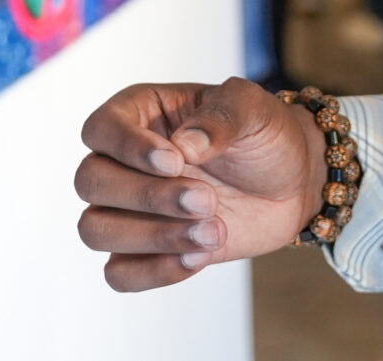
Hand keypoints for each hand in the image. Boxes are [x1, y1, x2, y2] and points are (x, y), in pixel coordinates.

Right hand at [73, 77, 327, 291]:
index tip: (175, 162)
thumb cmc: (264, 134)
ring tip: (214, 232)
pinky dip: (154, 271)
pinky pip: (118, 273)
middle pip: (90, 182)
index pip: (99, 129)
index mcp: (138, 114)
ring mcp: (129, 208)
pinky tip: (199, 257)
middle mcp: (122, 160)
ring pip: (94, 229)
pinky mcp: (145, 250)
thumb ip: (220, 118)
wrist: (292, 182)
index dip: (127, 148)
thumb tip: (184, 144)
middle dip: (147, 197)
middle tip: (207, 200)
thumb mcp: (252, 109)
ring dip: (152, 237)